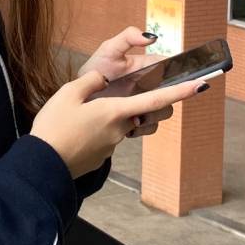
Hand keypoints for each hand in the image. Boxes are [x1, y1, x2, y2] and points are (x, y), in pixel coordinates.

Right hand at [29, 66, 215, 177]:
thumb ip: (90, 82)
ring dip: (114, 114)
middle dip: (136, 101)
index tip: (200, 85)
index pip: (156, 101)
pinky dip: (100, 126)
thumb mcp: (68, 93)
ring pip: (122, 122)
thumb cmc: (54, 127)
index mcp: (116, 111)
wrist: (43, 165)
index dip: (180, 92)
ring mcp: (112, 144)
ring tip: (84, 112)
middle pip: (139, 112)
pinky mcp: (102, 154)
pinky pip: (108, 134)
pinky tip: (77, 127)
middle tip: (114, 93)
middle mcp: (120, 129)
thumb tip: (103, 79)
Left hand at [76, 25, 171, 138]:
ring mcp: (143, 103)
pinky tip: (129, 125)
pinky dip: (143, 128)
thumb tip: (152, 38)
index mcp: (147, 67)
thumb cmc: (95, 69)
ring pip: (162, 112)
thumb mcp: (109, 49)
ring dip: (153, 115)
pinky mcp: (135, 119)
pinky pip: (149, 127)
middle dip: (165, 100)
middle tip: (151, 102)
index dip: (177, 74)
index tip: (174, 79)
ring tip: (136, 116)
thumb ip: (128, 38)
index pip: (170, 69)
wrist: (79, 95)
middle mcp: (149, 86)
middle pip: (171, 94)